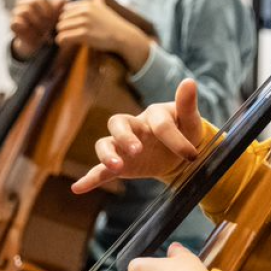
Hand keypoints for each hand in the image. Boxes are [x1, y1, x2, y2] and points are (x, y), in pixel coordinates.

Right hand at [10, 0, 66, 59]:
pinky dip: (26, 28)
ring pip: (24, 11)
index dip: (49, 9)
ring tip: (41, 30)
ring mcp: (16, 12)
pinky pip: (16, 22)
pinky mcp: (12, 24)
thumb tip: (65, 0)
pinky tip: (33, 33)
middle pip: (32, 3)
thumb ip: (60, 7)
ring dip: (35, 22)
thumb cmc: (48, 24)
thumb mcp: (57, 16)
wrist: (38, 41)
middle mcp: (23, 2)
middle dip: (42, 16)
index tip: (53, 18)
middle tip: (47, 25)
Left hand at [55, 0, 150, 71]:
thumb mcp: (105, 9)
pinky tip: (65, 44)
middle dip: (64, 28)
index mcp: (87, 4)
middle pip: (62, 19)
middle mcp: (85, 11)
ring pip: (60, 28)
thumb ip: (98, 1)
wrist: (123, 36)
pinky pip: (63, 37)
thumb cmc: (113, 25)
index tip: (72, 27)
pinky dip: (62, 41)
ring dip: (62, 35)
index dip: (68, 20)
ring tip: (67, 40)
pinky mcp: (84, 34)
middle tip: (70, 35)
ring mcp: (85, 22)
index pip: (66, 10)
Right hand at [72, 78, 203, 193]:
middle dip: (125, 136)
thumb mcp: (190, 120)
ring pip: (106, 143)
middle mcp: (134, 127)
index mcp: (153, 114)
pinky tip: (78, 188)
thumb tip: (189, 81)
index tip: (192, 155)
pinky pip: (101, 170)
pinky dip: (90, 179)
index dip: (175, 140)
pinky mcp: (120, 163)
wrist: (179, 152)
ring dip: (108, 155)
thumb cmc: (185, 131)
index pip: (160, 125)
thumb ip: (187, 104)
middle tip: (137, 150)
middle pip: (118, 123)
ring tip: (116, 168)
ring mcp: (123, 145)